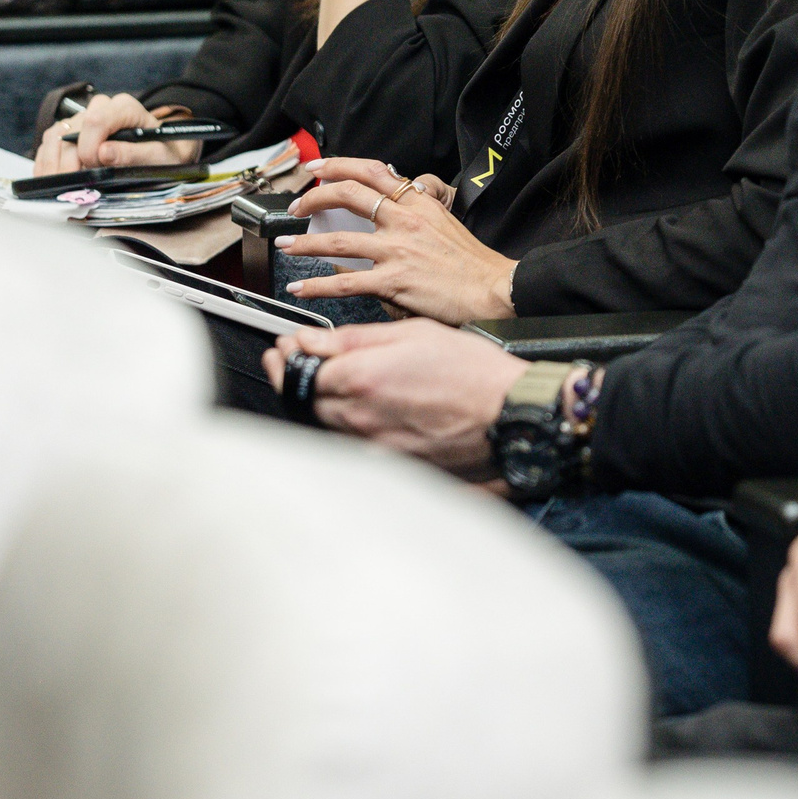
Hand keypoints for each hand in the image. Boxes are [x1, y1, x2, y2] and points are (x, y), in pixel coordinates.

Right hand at [30, 92, 198, 174]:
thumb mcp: (158, 156)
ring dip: (53, 164)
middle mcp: (101, 108)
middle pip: (71, 130)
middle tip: (77, 185)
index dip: (89, 146)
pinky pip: (49, 144)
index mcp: (125, 108)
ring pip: (55, 135)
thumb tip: (104, 153)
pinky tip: (51, 181)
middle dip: (70, 162)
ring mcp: (83, 119)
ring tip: (61, 187)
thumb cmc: (163, 152)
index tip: (94, 167)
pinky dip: (47, 164)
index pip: (96, 120)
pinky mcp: (71, 132)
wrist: (163, 151)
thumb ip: (133, 154)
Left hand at [260, 318, 526, 474]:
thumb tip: (310, 340)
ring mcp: (373, 446)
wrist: (511, 417)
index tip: (286, 348)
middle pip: (305, 401)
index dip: (287, 358)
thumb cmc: (473, 372)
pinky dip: (345, 426)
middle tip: (296, 362)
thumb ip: (353, 337)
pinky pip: (352, 445)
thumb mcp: (412, 333)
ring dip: (319, 403)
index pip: (299, 371)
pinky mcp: (389, 465)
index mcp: (361, 377)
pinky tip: (361, 411)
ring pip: (326, 424)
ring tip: (333, 383)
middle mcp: (360, 416)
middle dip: (295, 379)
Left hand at [285, 157, 516, 323]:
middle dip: (314, 197)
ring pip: (339, 240)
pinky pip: (346, 282)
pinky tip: (302, 287)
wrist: (493, 289)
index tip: (317, 167)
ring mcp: (397, 251)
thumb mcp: (446, 219)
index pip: (371, 171)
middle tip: (297, 205)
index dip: (337, 165)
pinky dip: (318, 285)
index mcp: (417, 203)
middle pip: (349, 195)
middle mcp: (404, 221)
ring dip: (305, 242)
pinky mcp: (394, 282)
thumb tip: (397, 197)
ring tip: (286, 245)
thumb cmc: (472, 262)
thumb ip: (417, 208)